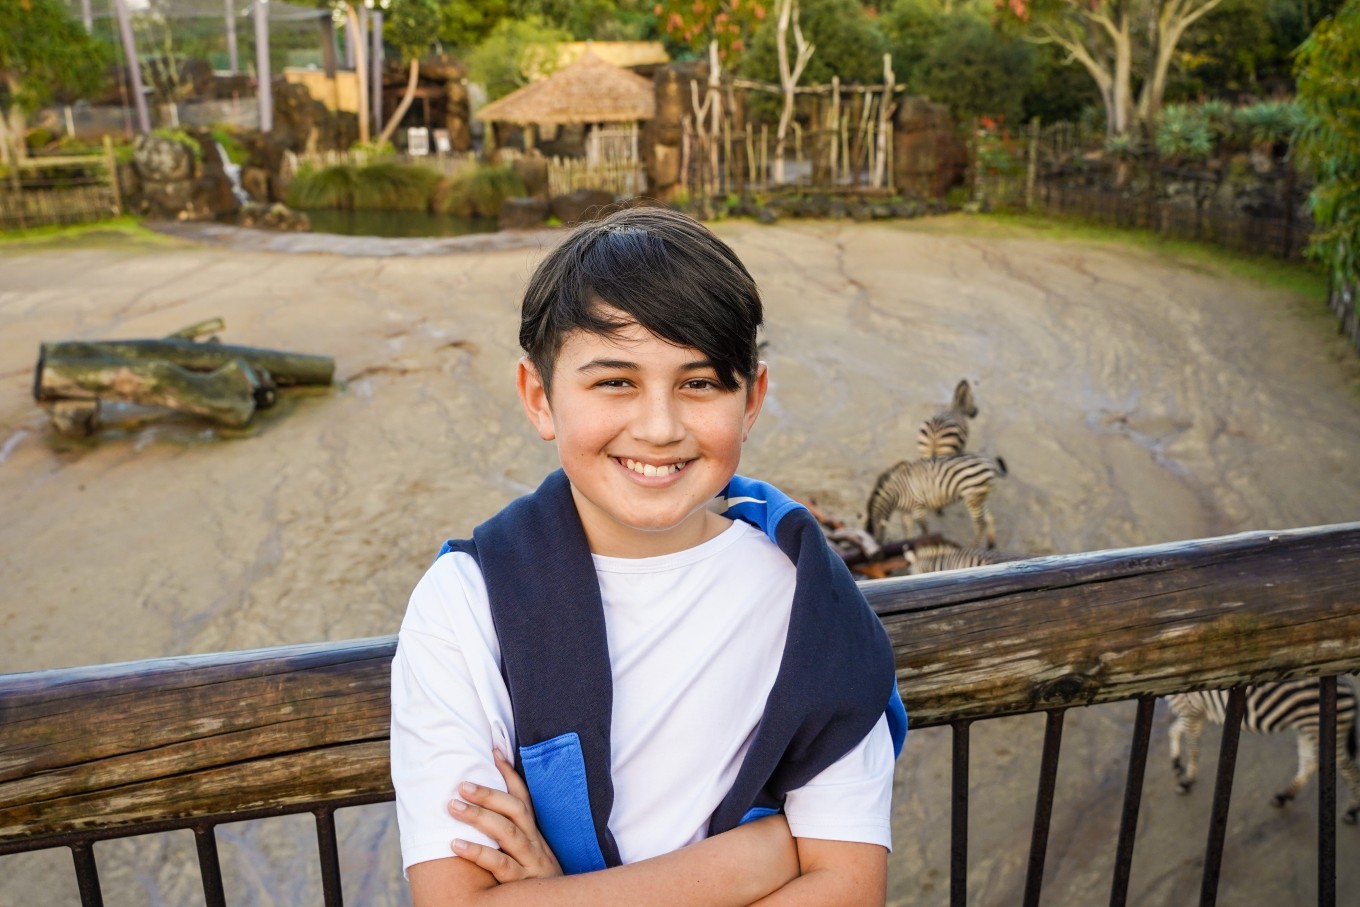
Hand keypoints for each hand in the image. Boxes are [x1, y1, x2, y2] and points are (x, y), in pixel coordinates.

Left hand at [448, 749, 563, 882]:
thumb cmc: (536, 879)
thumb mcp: (531, 852)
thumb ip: (514, 832)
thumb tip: (487, 810)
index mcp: (535, 832)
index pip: (523, 797)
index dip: (509, 773)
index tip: (493, 751)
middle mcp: (534, 842)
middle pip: (514, 810)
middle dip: (488, 793)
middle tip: (462, 784)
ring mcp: (529, 861)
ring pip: (506, 832)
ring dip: (478, 816)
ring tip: (453, 806)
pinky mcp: (521, 882)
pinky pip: (499, 865)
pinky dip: (477, 852)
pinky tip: (456, 844)